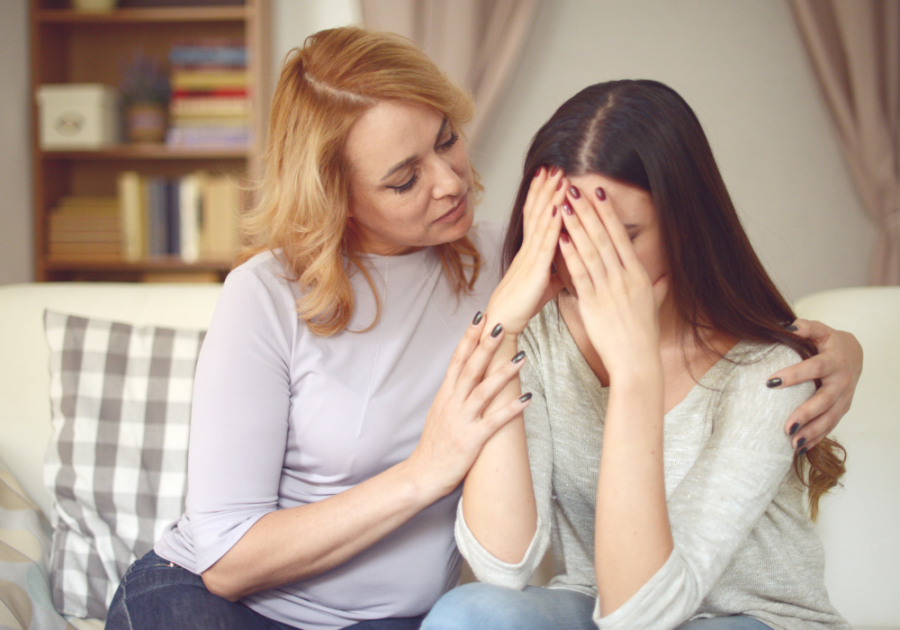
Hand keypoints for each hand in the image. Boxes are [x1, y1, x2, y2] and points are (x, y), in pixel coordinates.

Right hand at [406, 314, 531, 496]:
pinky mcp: (471, 440)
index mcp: (445, 396)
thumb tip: (468, 378)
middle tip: (498, 325)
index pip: (457, 360)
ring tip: (520, 356)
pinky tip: (527, 398)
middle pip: (469, 369)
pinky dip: (510, 408)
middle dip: (484, 346)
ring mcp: (461, 421)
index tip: (479, 318)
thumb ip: (454, 395)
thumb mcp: (441, 414)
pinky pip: (494, 421)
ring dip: (502, 372)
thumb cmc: (434, 446)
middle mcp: (452, 404)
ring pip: (483, 391)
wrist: (421, 476)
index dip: (468, 338)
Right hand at [483, 167, 565, 336]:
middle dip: (545, 188)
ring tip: (559, 177)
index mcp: (531, 251)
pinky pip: (546, 242)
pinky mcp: (536, 269)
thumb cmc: (523, 304)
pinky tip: (560, 207)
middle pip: (537, 211)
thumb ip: (556, 268)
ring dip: (551, 197)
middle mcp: (528, 248)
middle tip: (553, 165)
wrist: (504, 320)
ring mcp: (531, 257)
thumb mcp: (545, 282)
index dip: (541, 195)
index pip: (536, 216)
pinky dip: (553, 222)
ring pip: (542, 221)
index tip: (549, 176)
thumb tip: (570, 262)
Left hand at [557, 184, 661, 378]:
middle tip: (574, 187)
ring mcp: (609, 289)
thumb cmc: (643, 336)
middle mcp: (625, 277)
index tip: (598, 192)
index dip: (608, 213)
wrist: (637, 361)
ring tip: (564, 204)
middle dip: (588, 210)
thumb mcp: (653, 307)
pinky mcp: (594, 303)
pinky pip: (580, 274)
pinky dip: (570, 254)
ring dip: (577, 225)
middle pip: (604, 237)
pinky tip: (561, 238)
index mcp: (638, 275)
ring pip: (591, 250)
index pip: (621, 236)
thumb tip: (666, 279)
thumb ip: (657, 289)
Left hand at [767, 319, 862, 449]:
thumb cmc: (830, 342)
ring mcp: (844, 398)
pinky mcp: (842, 409)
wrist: (854, 354)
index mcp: (833, 361)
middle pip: (824, 400)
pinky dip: (817, 437)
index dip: (794, 375)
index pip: (814, 368)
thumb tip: (787, 327)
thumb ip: (805, 327)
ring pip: (830, 418)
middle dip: (806, 414)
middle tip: (787, 426)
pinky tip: (800, 447)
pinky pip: (830, 426)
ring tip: (793, 442)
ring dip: (812, 432)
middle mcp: (841, 382)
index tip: (770, 382)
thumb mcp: (820, 330)